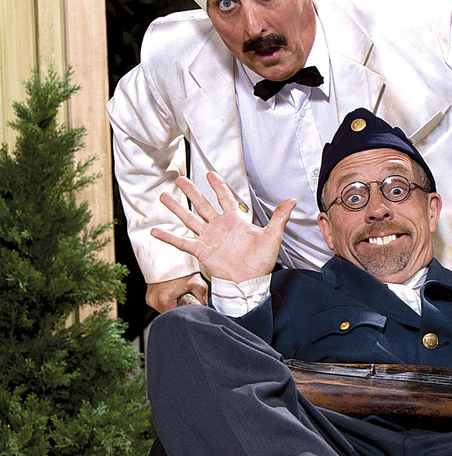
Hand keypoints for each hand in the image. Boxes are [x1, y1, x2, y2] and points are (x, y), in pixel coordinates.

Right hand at [146, 272, 208, 312]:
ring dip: (170, 305)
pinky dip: (165, 301)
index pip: (175, 316)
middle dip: (177, 309)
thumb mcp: (198, 285)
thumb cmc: (182, 270)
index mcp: (165, 299)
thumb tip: (204, 309)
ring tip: (176, 294)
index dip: (183, 313)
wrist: (169, 258)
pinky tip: (170, 293)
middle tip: (183, 299)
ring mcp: (150, 298)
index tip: (187, 307)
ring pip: (162, 310)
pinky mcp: (148, 295)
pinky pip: (158, 304)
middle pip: (168, 314)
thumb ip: (202, 300)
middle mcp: (154, 299)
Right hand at [151, 171, 295, 282]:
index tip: (210, 174)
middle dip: (191, 191)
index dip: (218, 185)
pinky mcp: (201, 251)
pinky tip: (156, 231)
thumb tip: (292, 200)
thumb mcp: (272, 236)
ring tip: (164, 197)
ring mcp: (208, 238)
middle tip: (180, 179)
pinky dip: (169, 237)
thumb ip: (279, 217)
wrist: (250, 282)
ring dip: (177, 208)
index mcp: (234, 221)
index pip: (224, 198)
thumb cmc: (261, 262)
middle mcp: (219, 227)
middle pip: (202, 204)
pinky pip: (182, 242)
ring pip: (189, 219)